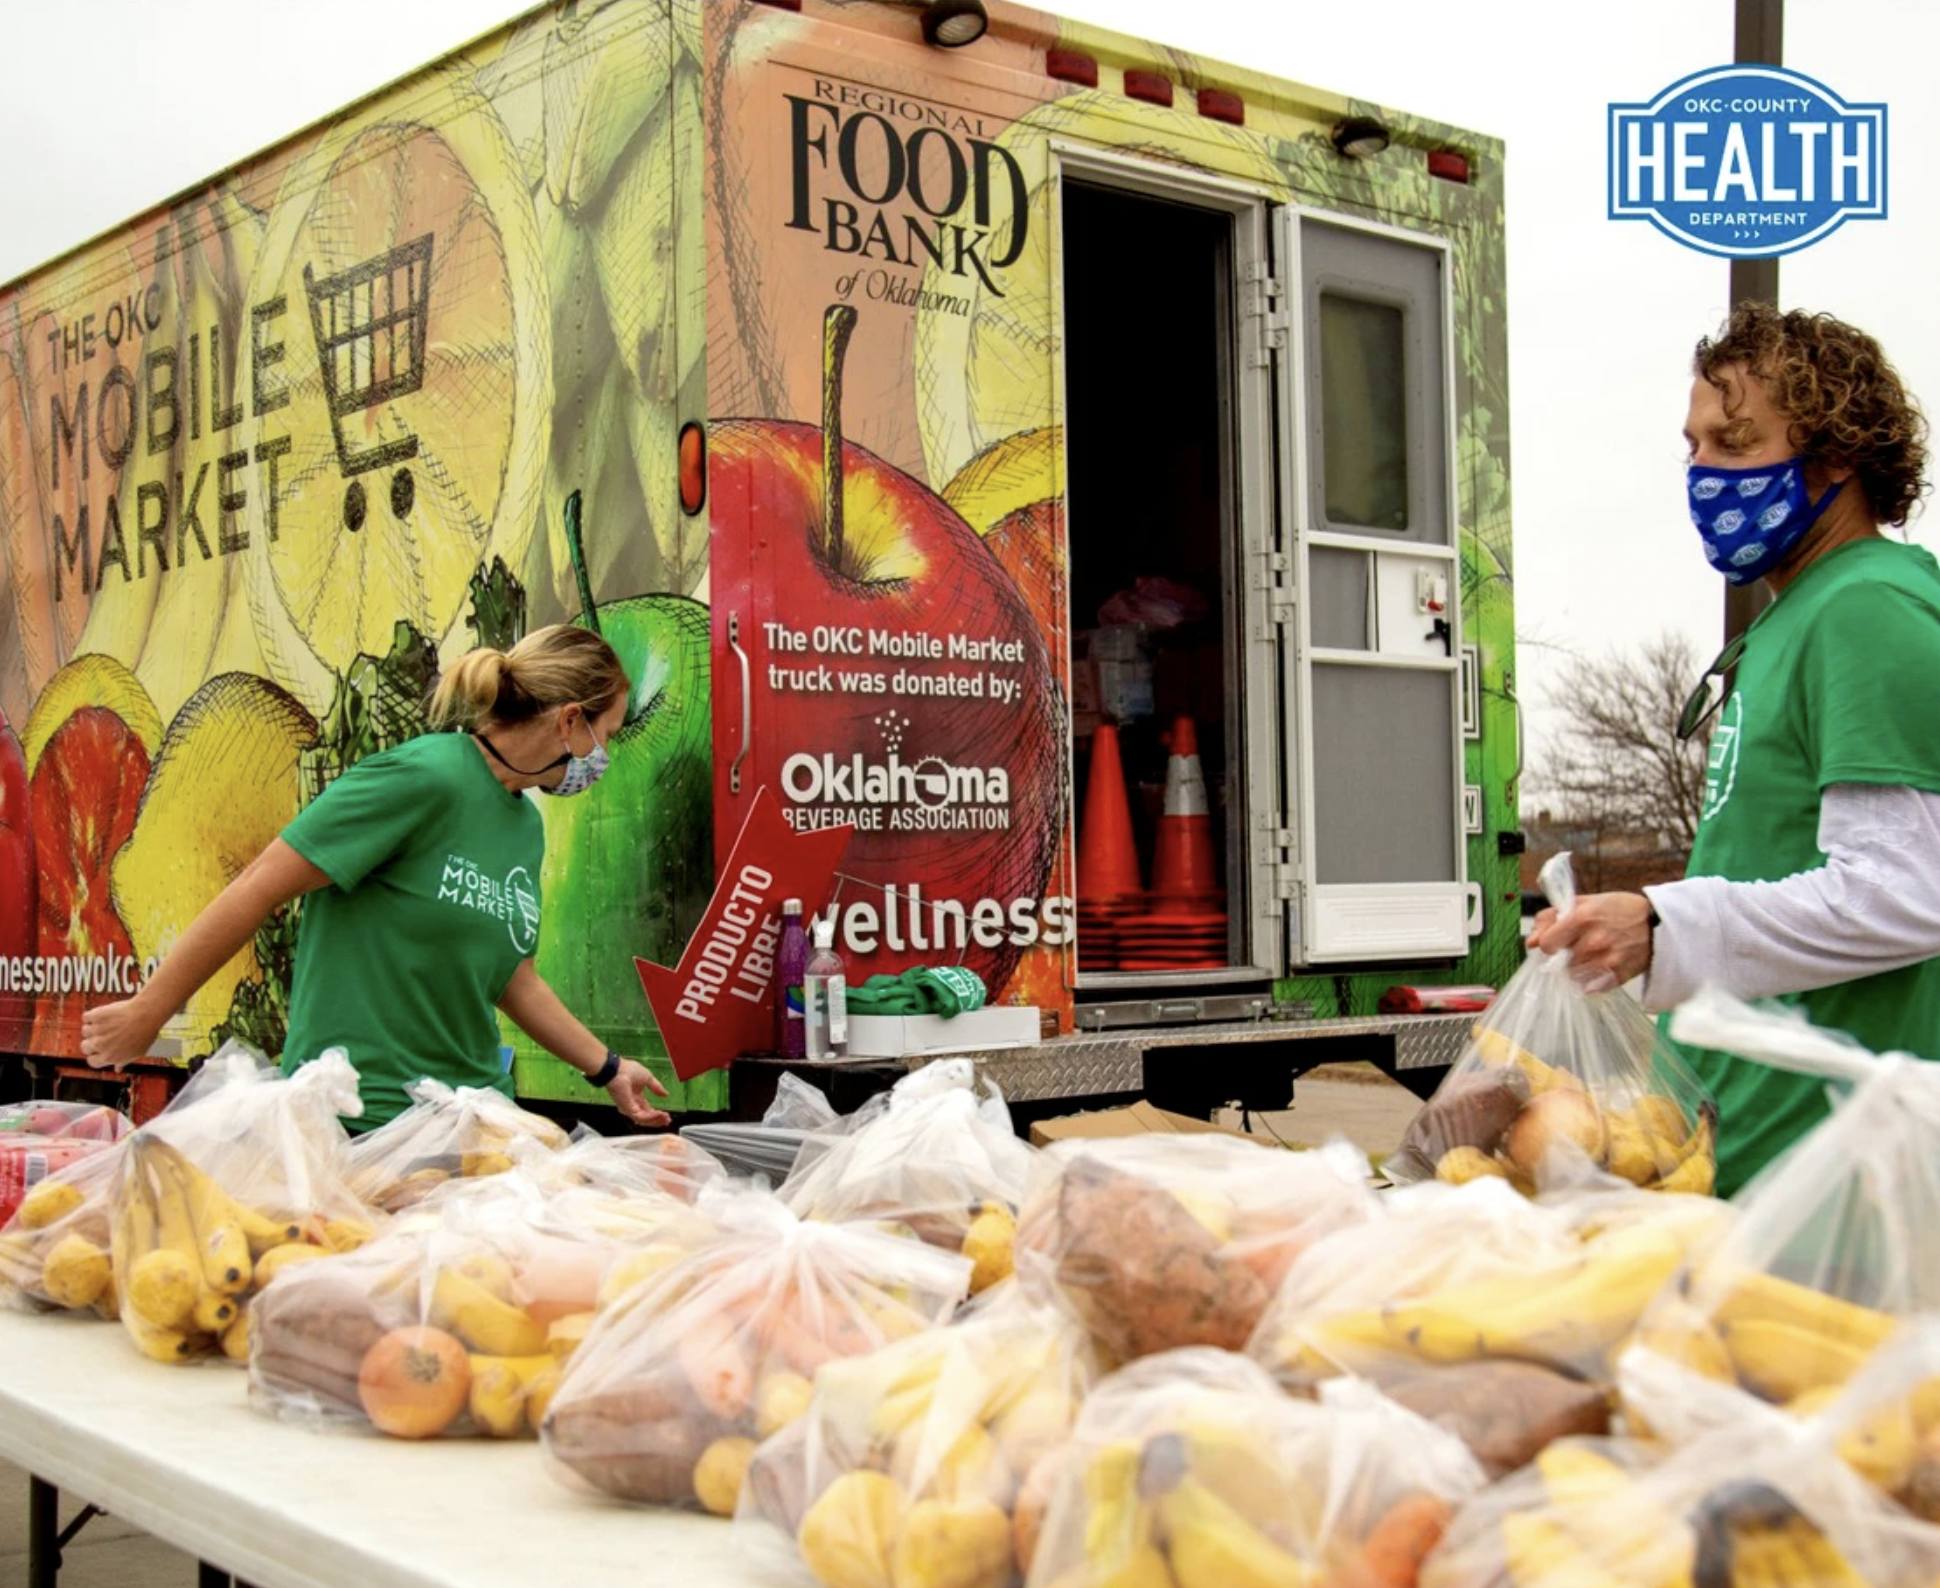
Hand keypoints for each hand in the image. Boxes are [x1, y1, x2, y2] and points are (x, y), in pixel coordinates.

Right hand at [80, 996, 166, 1069]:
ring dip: (94, 1027)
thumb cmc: (145, 1033)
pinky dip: (92, 1015)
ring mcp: (96, 1030)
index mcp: (109, 1057)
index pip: (92, 1062)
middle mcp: (100, 1045)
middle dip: (91, 1042)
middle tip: (103, 1035)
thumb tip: (117, 1069)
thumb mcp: (137, 1052)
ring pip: (85, 1031)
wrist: (146, 1014)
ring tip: (108, 1023)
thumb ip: (124, 1061)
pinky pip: (86, 1017)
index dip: (95, 1056)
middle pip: (84, 1047)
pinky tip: (104, 1014)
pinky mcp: (95, 1016)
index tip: (100, 1051)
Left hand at [606, 1058, 671, 1127]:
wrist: (619, 1070)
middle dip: (658, 1120)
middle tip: (667, 1120)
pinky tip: (659, 1114)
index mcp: (636, 1097)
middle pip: (646, 1117)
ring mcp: (629, 1108)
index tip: (667, 1115)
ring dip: (656, 1120)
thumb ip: (657, 1087)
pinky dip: (651, 1117)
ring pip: (644, 1120)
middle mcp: (632, 1105)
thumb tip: (666, 1094)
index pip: (647, 1110)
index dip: (657, 1114)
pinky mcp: (628, 1110)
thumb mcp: (648, 1078)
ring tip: (665, 1118)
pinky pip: (641, 1117)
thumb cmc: (629, 1071)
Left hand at [1527, 892, 1653, 989]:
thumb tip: (1530, 942)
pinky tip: (1601, 965)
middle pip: (1559, 962)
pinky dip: (1590, 979)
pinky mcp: (1616, 977)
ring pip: (1572, 975)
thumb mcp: (1584, 902)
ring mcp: (1606, 961)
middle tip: (1580, 945)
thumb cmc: (1618, 910)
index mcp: (1581, 918)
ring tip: (1592, 954)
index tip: (1557, 941)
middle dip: (1564, 955)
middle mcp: (1592, 942)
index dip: (1548, 943)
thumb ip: (1552, 917)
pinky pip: (1589, 987)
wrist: (1657, 925)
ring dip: (1576, 968)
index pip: (1546, 944)